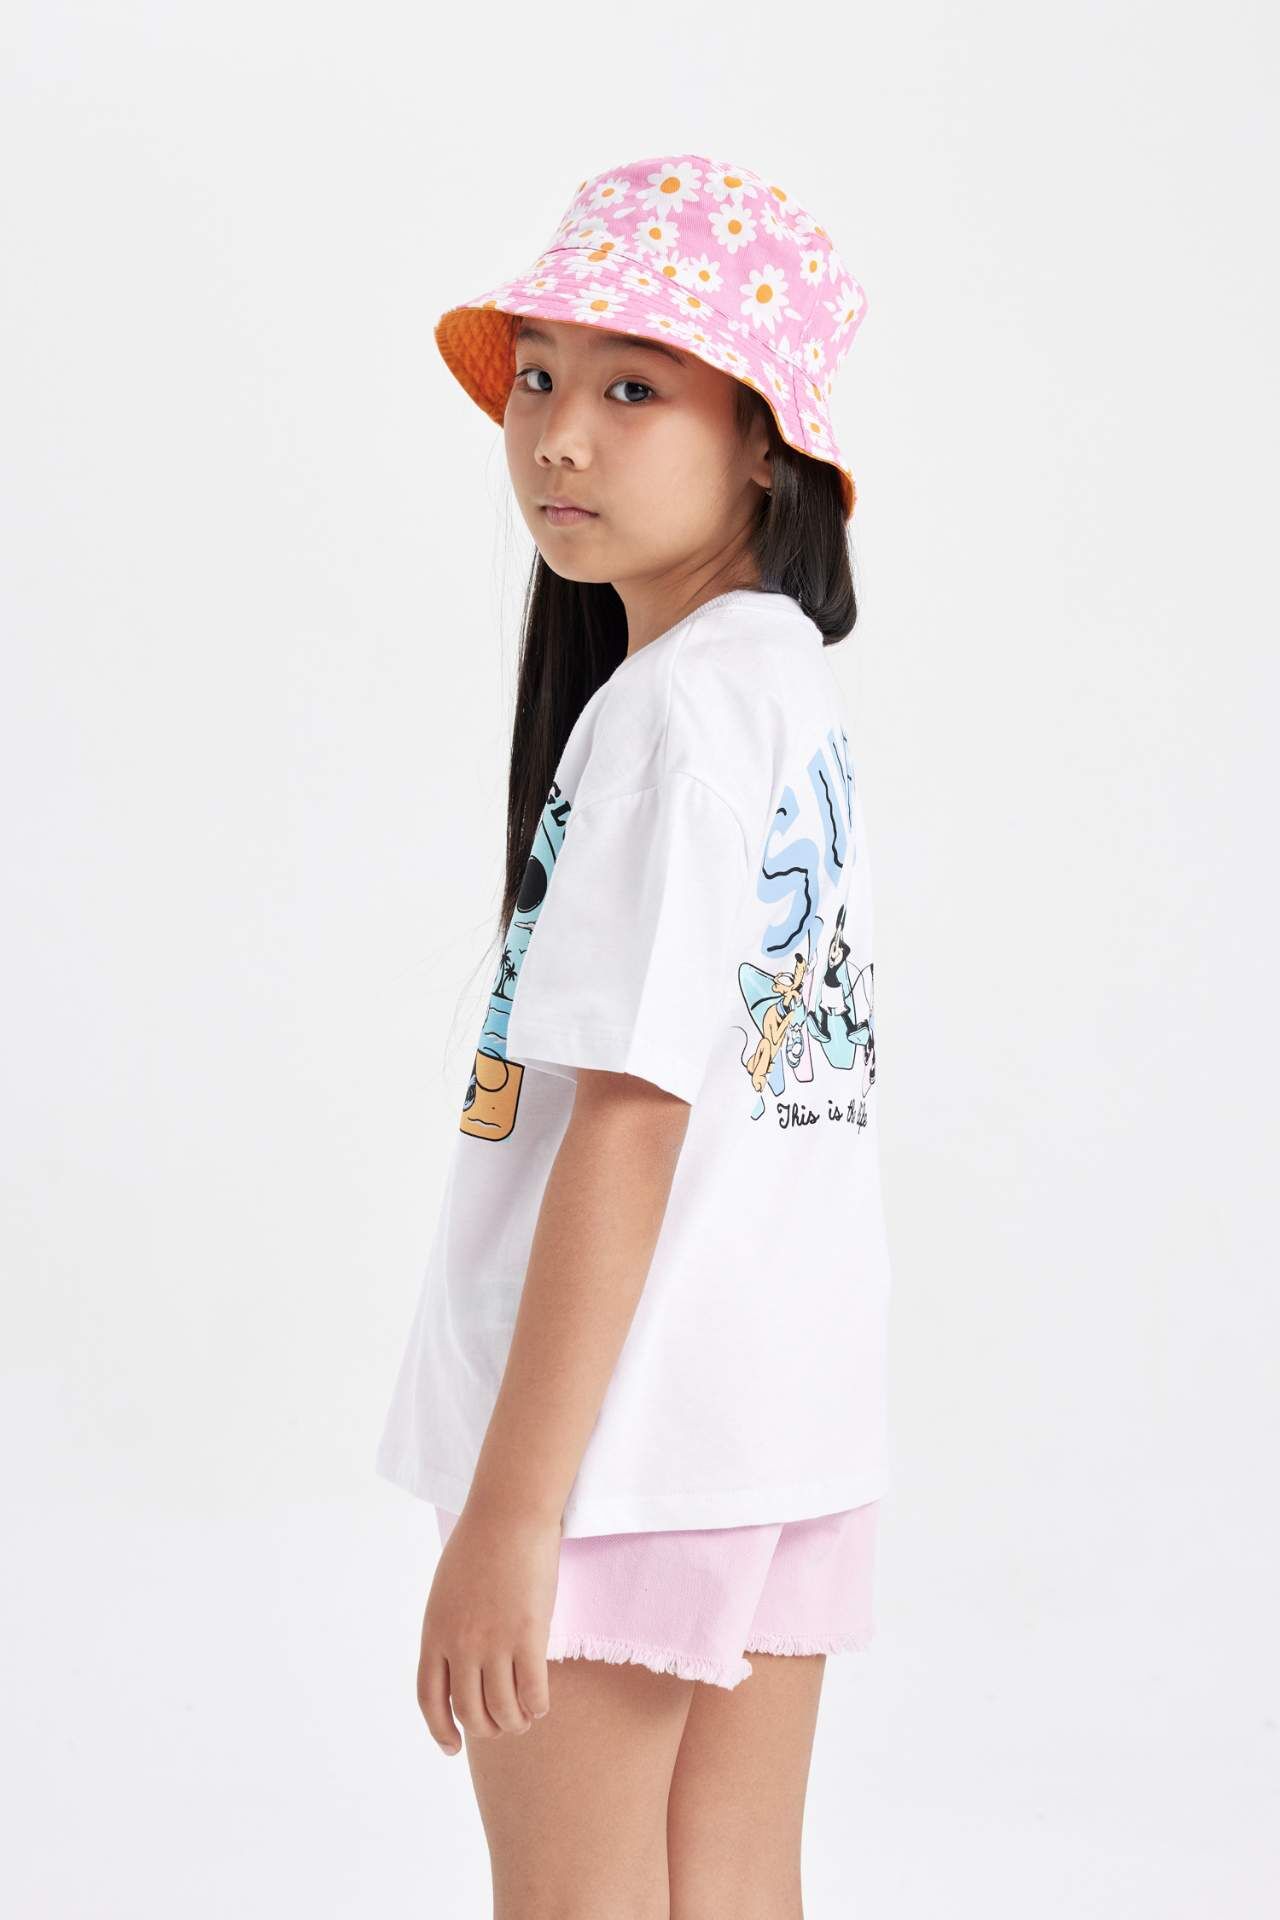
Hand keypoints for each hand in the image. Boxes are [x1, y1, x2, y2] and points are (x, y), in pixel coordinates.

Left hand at [416, 1501, 560, 1755]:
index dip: (441, 1730)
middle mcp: (460, 1644)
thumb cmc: (479, 1545)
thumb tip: (460, 1667)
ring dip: (514, 1723)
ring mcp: (494, 1641)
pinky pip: (533, 1692)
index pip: (430, 1699)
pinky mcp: (528, 1634)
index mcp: (434, 1633)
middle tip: (501, 1726)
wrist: (508, 1515)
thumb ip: (448, 1631)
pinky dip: (537, 1706)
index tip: (453, 1747)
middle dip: (486, 1729)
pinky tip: (540, 1704)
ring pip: (502, 1710)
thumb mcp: (446, 1593)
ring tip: (523, 1718)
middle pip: (469, 1712)